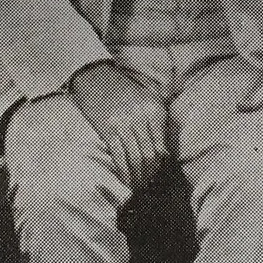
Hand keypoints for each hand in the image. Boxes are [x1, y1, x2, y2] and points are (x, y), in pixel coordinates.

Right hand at [69, 61, 170, 190]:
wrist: (96, 76)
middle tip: (150, 185)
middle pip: (150, 155)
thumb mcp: (149, 99)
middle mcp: (141, 117)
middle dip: (150, 174)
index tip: (160, 175)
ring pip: (135, 158)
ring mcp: (123, 123)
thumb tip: (166, 153)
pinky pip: (119, 156)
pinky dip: (124, 172)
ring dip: (138, 176)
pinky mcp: (107, 129)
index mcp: (154, 110)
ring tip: (139, 186)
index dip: (162, 165)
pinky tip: (127, 180)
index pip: (162, 146)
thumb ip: (159, 122)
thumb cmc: (125, 90)